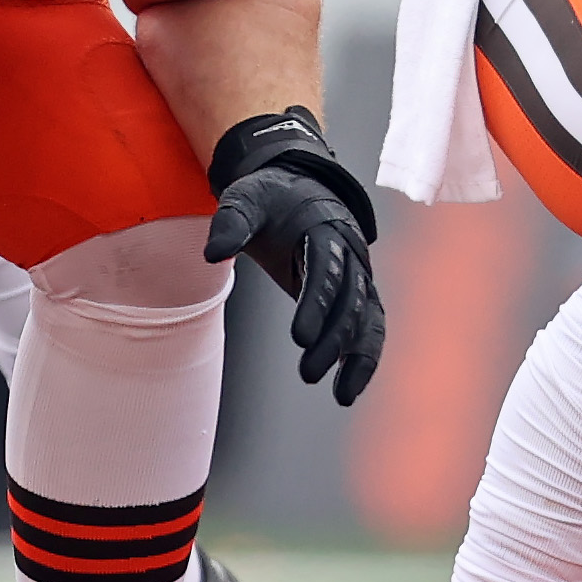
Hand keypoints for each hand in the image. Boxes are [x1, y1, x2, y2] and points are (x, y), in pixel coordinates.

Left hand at [203, 109, 382, 405]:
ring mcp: (359, 274)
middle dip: (335, 339)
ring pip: (369, 318)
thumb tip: (211, 254)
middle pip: (351, 301)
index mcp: (328, 230)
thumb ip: (230, 223)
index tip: (300, 338)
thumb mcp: (246, 198)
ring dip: (358, 355)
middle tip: (308, 373)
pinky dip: (365, 356)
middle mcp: (352, 254)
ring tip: (342, 395)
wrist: (301, 187)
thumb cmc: (271, 196)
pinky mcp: (356, 292)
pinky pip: (370, 325)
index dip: (317, 304)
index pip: (327, 271)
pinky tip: (349, 388)